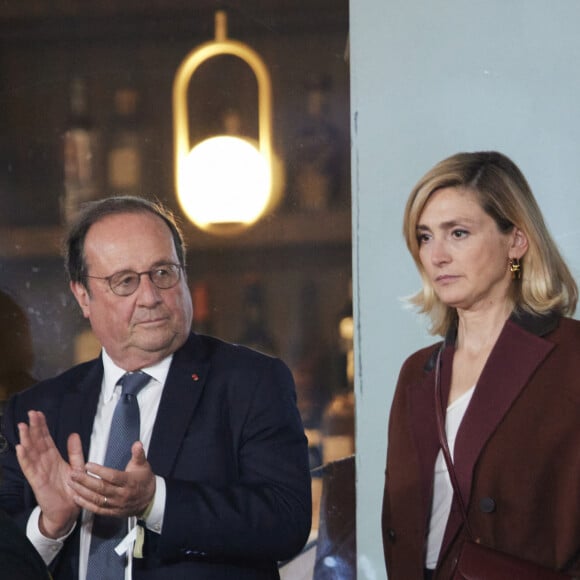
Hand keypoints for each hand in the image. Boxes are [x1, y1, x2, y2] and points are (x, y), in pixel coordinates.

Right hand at [16, 410, 83, 537]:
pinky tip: (20, 448)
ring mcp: (39, 471)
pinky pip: (30, 468)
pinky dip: (24, 458)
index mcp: (54, 458)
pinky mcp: (37, 482)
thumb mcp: (77, 467)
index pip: (46, 439)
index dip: (42, 426)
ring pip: (31, 452)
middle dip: (34, 428)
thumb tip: (73, 434)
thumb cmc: (71, 489)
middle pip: (37, 442)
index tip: (38, 413)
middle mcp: (45, 463)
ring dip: (26, 439)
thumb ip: (75, 452)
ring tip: (22, 426)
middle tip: (30, 413)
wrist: (68, 511)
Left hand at [69, 441, 155, 517]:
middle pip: (101, 488)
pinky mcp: (112, 512)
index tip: (88, 465)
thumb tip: (137, 443)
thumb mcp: (143, 465)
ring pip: (97, 499)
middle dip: (86, 481)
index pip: (112, 476)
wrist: (149, 500)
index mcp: (129, 482)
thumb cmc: (144, 479)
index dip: (99, 471)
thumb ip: (138, 454)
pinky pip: (97, 509)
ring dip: (82, 492)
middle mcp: (122, 494)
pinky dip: (85, 504)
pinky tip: (76, 497)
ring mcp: (116, 505)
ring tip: (71, 483)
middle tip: (74, 473)